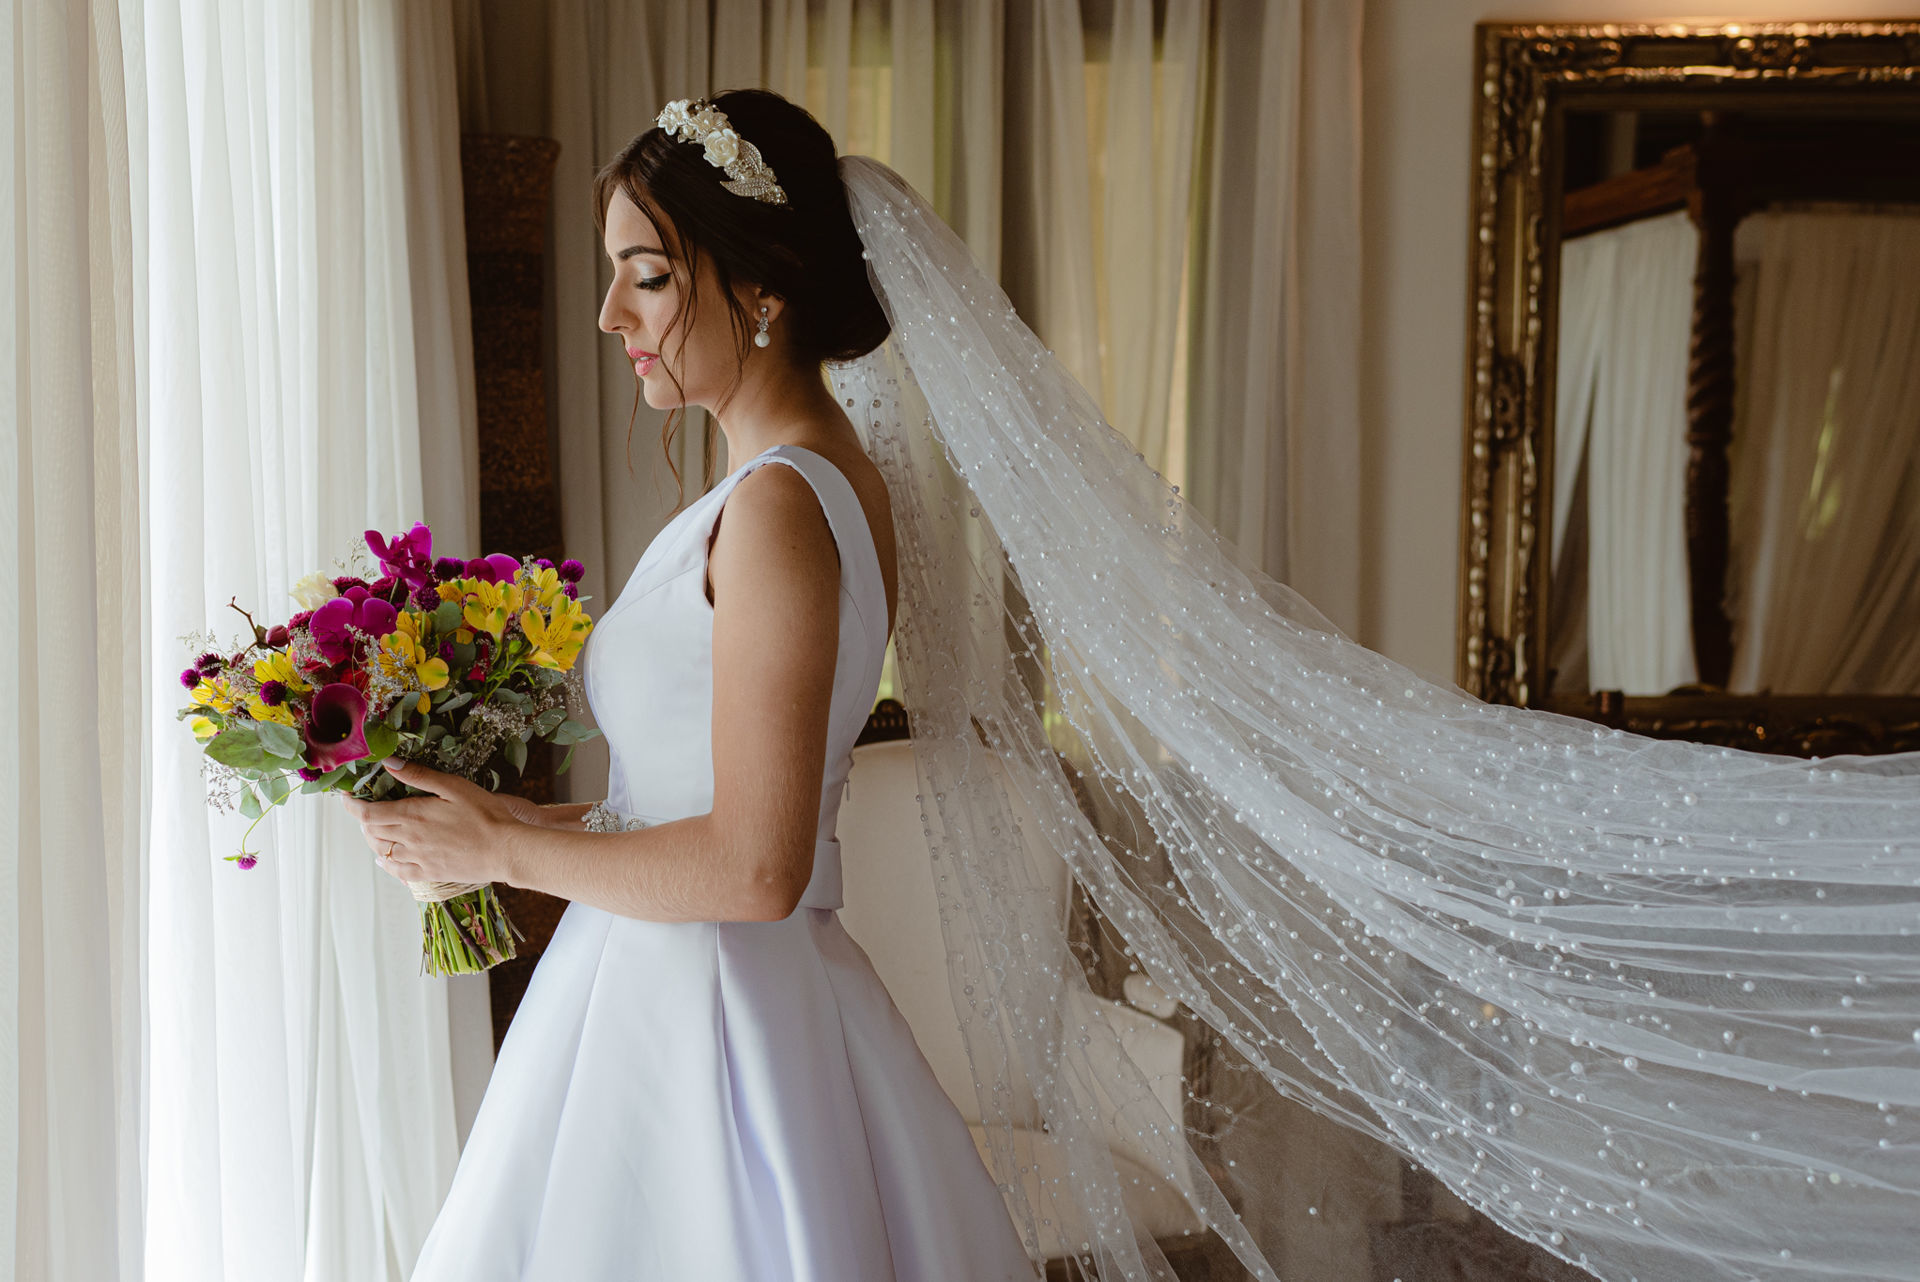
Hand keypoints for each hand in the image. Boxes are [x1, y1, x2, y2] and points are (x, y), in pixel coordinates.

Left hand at [343, 758, 522, 886]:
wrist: (506, 850)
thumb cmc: (486, 814)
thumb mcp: (454, 786)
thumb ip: (419, 776)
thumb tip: (389, 763)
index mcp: (413, 816)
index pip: (369, 813)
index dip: (352, 806)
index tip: (346, 797)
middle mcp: (409, 840)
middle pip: (372, 832)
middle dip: (363, 820)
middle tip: (363, 809)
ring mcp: (418, 859)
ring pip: (383, 851)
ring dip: (373, 840)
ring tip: (374, 830)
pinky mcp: (430, 873)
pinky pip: (399, 871)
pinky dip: (387, 864)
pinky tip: (386, 859)